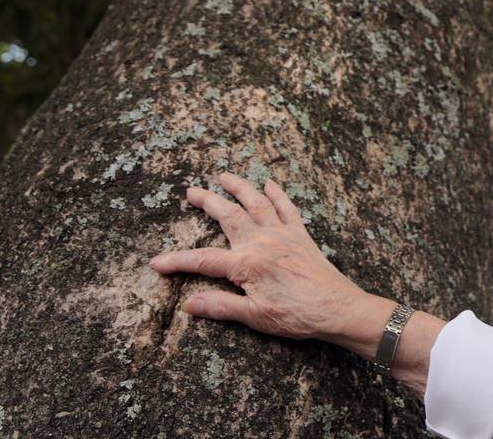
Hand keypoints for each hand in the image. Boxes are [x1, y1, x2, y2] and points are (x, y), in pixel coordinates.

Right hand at [149, 171, 370, 343]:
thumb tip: (188, 304)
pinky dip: (277, 194)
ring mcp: (282, 234)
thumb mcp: (254, 316)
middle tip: (191, 191)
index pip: (203, 260)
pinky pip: (286, 207)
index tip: (156, 262)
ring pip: (256, 203)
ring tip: (224, 176)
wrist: (336, 307)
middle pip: (229, 216)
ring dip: (240, 187)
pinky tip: (269, 183)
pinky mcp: (300, 234)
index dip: (177, 261)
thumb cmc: (296, 315)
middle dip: (208, 202)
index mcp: (246, 263)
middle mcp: (262, 241)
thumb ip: (220, 306)